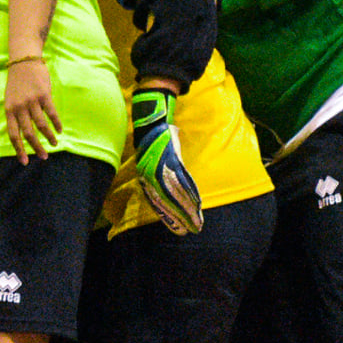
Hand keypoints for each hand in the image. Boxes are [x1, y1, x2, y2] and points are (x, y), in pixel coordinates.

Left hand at [5, 56, 61, 161]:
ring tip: (55, 144)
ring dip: (49, 137)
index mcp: (9, 110)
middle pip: (28, 133)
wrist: (24, 60)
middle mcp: (19, 107)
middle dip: (37, 148)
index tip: (25, 162)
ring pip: (41, 125)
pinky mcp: (44, 95)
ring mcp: (32, 101)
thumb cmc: (17, 81)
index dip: (19, 150)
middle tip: (44, 157)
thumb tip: (23, 133)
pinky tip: (59, 130)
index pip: (13, 135)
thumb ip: (15, 114)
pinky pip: (51, 113)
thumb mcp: (10, 98)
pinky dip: (56, 123)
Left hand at [131, 88, 202, 234]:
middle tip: (185, 231)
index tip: (174, 227)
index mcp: (145, 171)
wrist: (153, 111)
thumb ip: (157, 165)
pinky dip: (188, 191)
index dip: (165, 213)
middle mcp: (149, 171)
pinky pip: (180, 179)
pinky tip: (196, 203)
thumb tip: (162, 177)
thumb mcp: (152, 151)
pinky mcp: (169, 157)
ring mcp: (159, 165)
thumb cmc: (154, 131)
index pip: (155, 198)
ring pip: (172, 193)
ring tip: (195, 221)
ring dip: (185, 208)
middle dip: (175, 217)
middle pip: (163, 199)